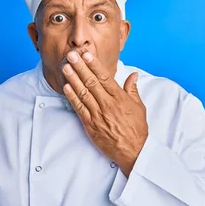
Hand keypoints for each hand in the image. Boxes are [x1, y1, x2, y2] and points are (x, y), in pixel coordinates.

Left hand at [61, 51, 147, 176]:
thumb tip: (133, 75)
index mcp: (120, 98)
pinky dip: (72, 98)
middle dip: (80, 67)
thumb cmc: (136, 129)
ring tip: (66, 67)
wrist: (133, 151)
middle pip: (91, 82)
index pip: (105, 77)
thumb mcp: (139, 107)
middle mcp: (108, 104)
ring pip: (83, 93)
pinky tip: (66, 87)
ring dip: (73, 79)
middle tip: (71, 55)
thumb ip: (133, 90)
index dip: (94, 65)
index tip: (86, 55)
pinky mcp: (91, 125)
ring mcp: (98, 115)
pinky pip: (79, 109)